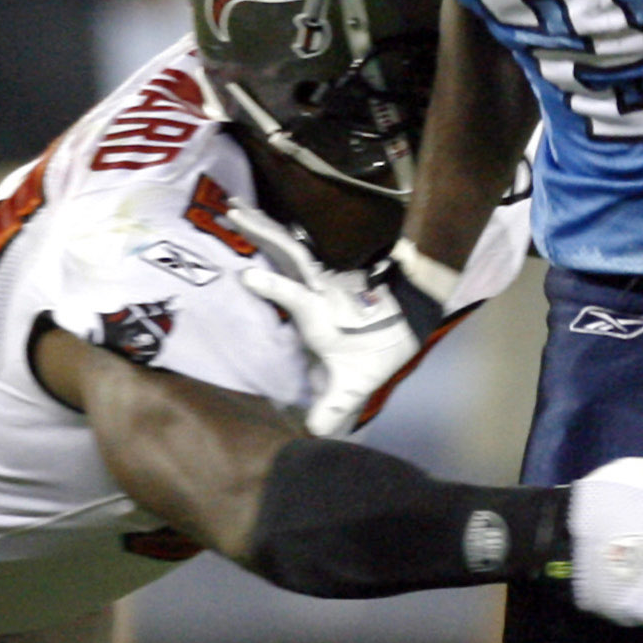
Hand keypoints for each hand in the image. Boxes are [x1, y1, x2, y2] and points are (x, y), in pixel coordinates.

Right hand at [227, 203, 448, 436]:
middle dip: (261, 234)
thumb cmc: (381, 348)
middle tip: (232, 214)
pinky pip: (290, 251)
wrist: (411, 318)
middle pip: (289, 255)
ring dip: (262, 228)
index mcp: (321, 314)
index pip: (296, 298)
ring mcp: (318, 279)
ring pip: (288, 247)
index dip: (274, 289)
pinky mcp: (317, 276)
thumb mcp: (358, 382)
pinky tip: (256, 221)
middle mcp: (318, 290)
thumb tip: (315, 433)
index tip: (246, 276)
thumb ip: (335, 404)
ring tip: (234, 209)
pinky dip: (271, 234)